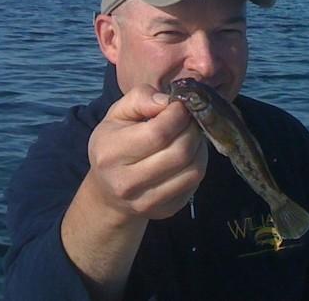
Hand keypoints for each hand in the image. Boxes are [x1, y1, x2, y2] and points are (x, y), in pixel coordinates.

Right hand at [87, 84, 207, 220]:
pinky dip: (198, 164)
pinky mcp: (165, 211)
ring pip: (193, 170)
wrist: (109, 191)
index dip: (178, 115)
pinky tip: (189, 155)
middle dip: (192, 130)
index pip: (159, 133)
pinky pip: (195, 184)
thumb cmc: (114, 144)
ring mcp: (146, 202)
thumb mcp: (118, 114)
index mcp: (111, 153)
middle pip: (179, 152)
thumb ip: (140, 98)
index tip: (180, 106)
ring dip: (200, 147)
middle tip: (189, 120)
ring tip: (191, 135)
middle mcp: (126, 182)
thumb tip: (168, 101)